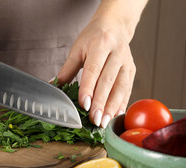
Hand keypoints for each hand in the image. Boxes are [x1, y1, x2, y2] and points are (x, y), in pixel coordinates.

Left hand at [56, 0, 146, 127]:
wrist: (114, 27)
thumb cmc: (93, 39)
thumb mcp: (77, 50)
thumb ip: (67, 69)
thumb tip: (53, 85)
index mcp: (101, 45)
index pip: (94, 70)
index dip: (89, 88)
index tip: (84, 104)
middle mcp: (117, 54)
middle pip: (108, 82)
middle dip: (101, 103)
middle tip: (94, 119)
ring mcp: (127, 63)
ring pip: (121, 88)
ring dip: (112, 107)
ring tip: (104, 122)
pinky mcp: (132, 71)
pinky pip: (128, 91)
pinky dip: (121, 105)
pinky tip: (115, 116)